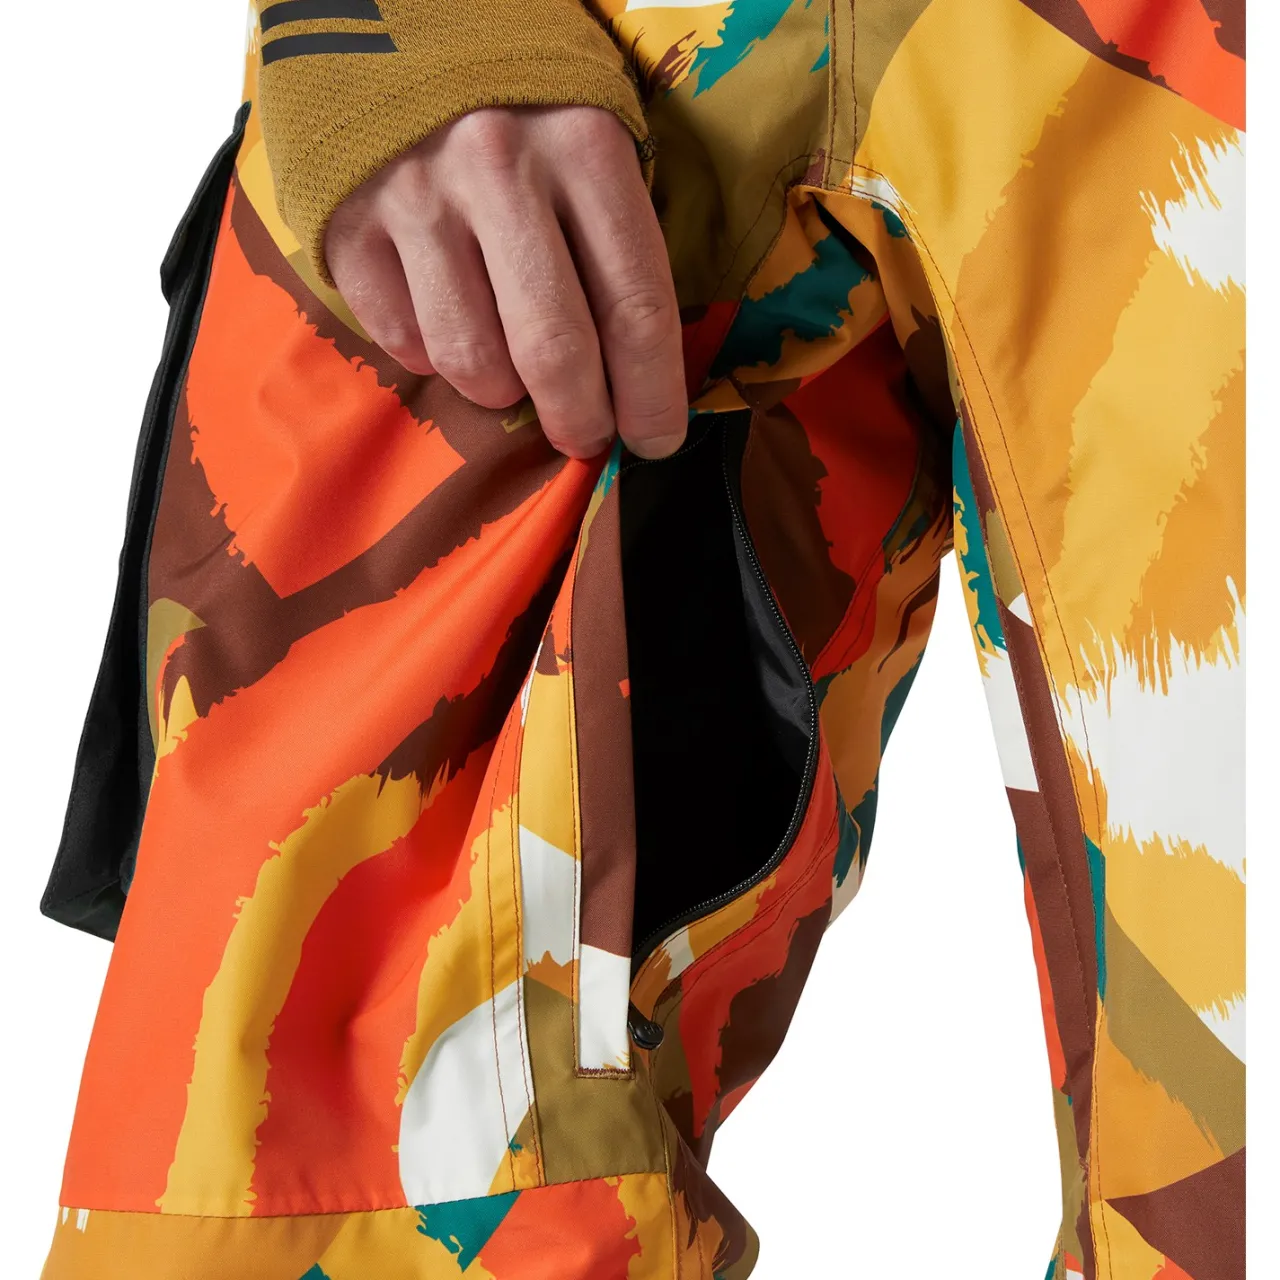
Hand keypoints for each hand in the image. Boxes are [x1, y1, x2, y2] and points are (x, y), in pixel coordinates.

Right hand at [325, 105, 686, 459]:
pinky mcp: (350, 221)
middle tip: (587, 436)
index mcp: (585, 146)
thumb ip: (615, 238)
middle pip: (554, 349)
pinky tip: (448, 322)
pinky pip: (402, 339)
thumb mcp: (593, 134)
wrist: (391, 18)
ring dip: (502, 392)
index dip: (652, 393)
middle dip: (580, 418)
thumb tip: (635, 372)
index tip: (655, 440)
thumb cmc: (519, 98)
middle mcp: (499, 168)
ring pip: (472, 360)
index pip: (635, 304)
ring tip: (513, 371)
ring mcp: (416, 196)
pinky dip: (431, 356)